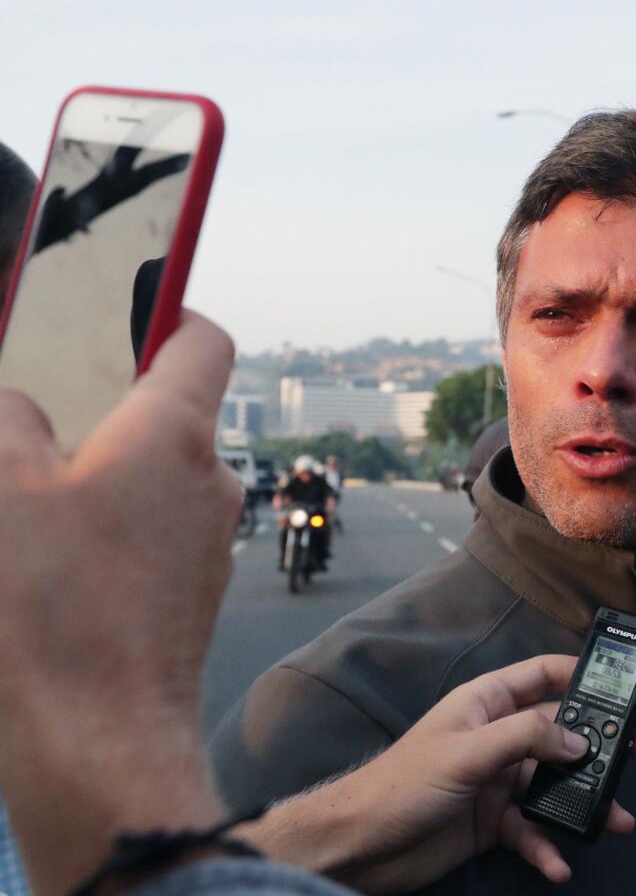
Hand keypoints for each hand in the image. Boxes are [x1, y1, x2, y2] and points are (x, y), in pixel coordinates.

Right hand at [0, 310, 241, 893]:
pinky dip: (115, 518)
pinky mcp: (195, 587)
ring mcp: (210, 537)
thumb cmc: (48, 610)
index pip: (202, 339)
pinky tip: (56, 552)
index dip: (168, 308)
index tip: (129, 301)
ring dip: (103, 467)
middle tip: (40, 408)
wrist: (100, 740)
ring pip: (158, 474)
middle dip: (106, 401)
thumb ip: (10, 421)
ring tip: (30, 493)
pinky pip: (158, 526)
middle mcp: (210, 478)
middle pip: (170, 409)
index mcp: (172, 433)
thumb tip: (21, 404)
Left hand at [244, 655, 635, 892]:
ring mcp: (496, 779)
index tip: (623, 686)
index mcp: (487, 703)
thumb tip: (579, 739)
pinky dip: (547, 845)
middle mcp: (497, 736)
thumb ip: (526, 738)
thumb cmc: (404, 784)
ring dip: (584, 803)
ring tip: (616, 820)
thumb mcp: (468, 752)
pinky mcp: (492, 821)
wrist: (360, 844)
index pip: (543, 675)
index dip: (582, 674)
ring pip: (553, 785)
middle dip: (601, 745)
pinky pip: (530, 828)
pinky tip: (558, 863)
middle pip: (560, 733)